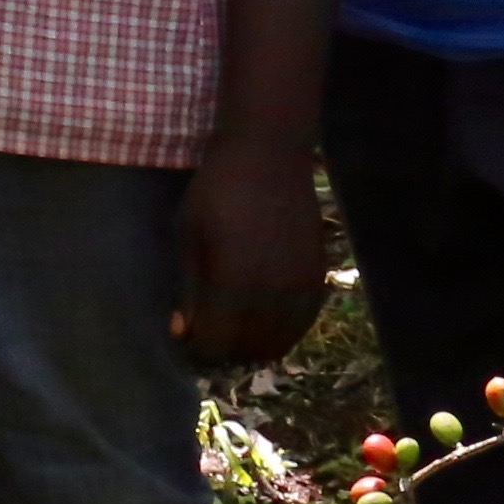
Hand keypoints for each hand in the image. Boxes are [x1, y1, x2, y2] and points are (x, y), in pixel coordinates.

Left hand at [169, 135, 328, 371]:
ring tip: (235, 325)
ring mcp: (300, 286)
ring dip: (254, 344)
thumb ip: (190, 289)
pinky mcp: (319, 276)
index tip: (188, 335)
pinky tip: (264, 317)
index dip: (197, 348)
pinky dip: (283, 330)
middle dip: (224, 349)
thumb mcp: (190, 236)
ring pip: (279, 343)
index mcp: (231, 282)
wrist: (269, 153)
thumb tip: (184, 332)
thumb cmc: (217, 190)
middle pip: (247, 350)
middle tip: (210, 330)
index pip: (215, 344)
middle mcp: (271, 292)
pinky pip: (303, 323)